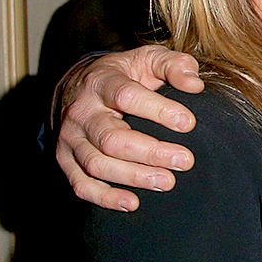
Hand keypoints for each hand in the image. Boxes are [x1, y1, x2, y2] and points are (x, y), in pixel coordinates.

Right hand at [55, 46, 203, 210]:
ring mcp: (71, 137)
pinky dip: (104, 197)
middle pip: (112, 138)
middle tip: (186, 161)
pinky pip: (80, 183)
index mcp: (103, 82)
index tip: (189, 123)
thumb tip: (195, 85)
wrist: (81, 85)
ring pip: (97, 163)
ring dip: (133, 177)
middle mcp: (82, 111)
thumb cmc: (126, 74)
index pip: (127, 96)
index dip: (158, 110)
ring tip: (168, 182)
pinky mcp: (66, 159)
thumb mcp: (149, 58)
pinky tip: (133, 203)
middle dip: (151, 152)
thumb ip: (175, 65)